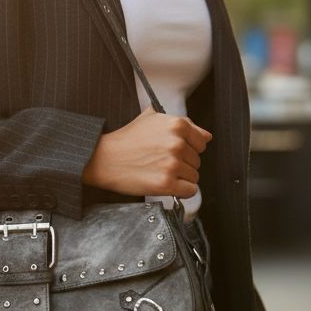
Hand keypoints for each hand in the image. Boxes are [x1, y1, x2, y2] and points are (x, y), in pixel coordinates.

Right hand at [82, 106, 212, 197]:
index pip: (202, 142)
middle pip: (197, 161)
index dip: (188, 149)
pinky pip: (190, 191)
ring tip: (159, 172)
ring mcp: (172, 164)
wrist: (104, 158)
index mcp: (177, 125)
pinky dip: (180, 191)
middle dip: (183, 164)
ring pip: (194, 177)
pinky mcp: (166, 184)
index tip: (173, 151)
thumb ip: (182, 124)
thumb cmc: (127, 139)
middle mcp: (177, 143)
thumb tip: (206, 136)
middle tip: (160, 162)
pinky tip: (165, 184)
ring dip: (180, 178)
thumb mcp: (152, 119)